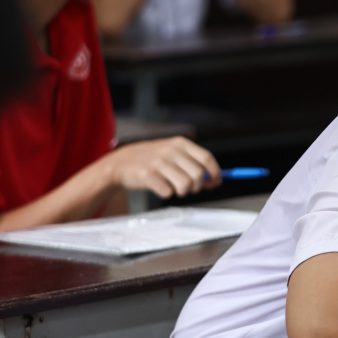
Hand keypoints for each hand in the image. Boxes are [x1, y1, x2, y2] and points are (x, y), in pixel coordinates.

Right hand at [102, 136, 220, 198]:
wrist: (121, 163)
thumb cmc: (153, 160)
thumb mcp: (174, 154)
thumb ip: (194, 164)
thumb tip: (215, 181)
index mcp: (180, 143)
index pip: (206, 158)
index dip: (215, 173)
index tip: (216, 183)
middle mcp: (170, 150)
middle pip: (198, 174)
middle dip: (198, 186)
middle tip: (190, 189)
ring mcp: (158, 162)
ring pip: (185, 185)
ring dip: (184, 192)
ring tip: (176, 189)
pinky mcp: (146, 174)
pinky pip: (168, 192)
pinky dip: (167, 194)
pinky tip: (161, 188)